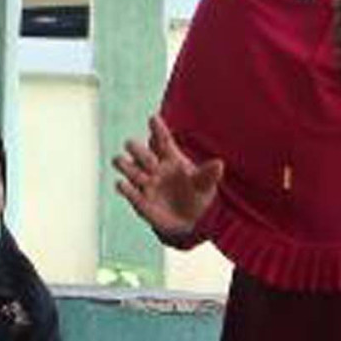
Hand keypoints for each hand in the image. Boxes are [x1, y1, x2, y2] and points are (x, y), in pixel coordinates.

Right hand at [113, 115, 223, 242]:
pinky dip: (124, 188)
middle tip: (151, 162)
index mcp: (171, 158)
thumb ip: (209, 174)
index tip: (153, 118)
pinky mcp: (139, 200)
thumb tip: (219, 164)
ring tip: (122, 162)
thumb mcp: (205, 185)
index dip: (157, 129)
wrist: (190, 221)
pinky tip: (122, 184)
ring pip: (128, 168)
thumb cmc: (197, 196)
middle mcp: (154, 167)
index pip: (162, 140)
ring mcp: (145, 183)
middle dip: (139, 151)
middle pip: (140, 152)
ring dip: (124, 165)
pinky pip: (128, 191)